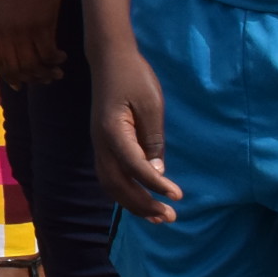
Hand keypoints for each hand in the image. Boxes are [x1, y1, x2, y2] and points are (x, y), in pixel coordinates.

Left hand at [0, 0, 65, 85]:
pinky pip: (48, 53)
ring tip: (57, 73)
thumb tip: (12, 48)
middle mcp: (5, 32)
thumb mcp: (2, 5)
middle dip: (31, 79)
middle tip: (45, 80)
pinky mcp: (42, 24)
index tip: (20, 85)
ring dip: (46, 72)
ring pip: (34, 64)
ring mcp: (23, 29)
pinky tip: (62, 57)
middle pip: (17, 67)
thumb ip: (3, 27)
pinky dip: (55, 60)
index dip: (9, 77)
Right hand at [91, 42, 178, 221]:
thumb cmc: (133, 77)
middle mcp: (101, 143)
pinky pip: (110, 175)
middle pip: (117, 184)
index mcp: (113, 132)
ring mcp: (99, 144)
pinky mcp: (103, 142)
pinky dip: (124, 192)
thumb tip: (157, 169)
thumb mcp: (151, 104)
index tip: (178, 197)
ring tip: (157, 216)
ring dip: (132, 203)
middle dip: (142, 205)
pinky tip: (140, 197)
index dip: (156, 184)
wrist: (109, 59)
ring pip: (110, 184)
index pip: (135, 167)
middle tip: (170, 217)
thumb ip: (153, 138)